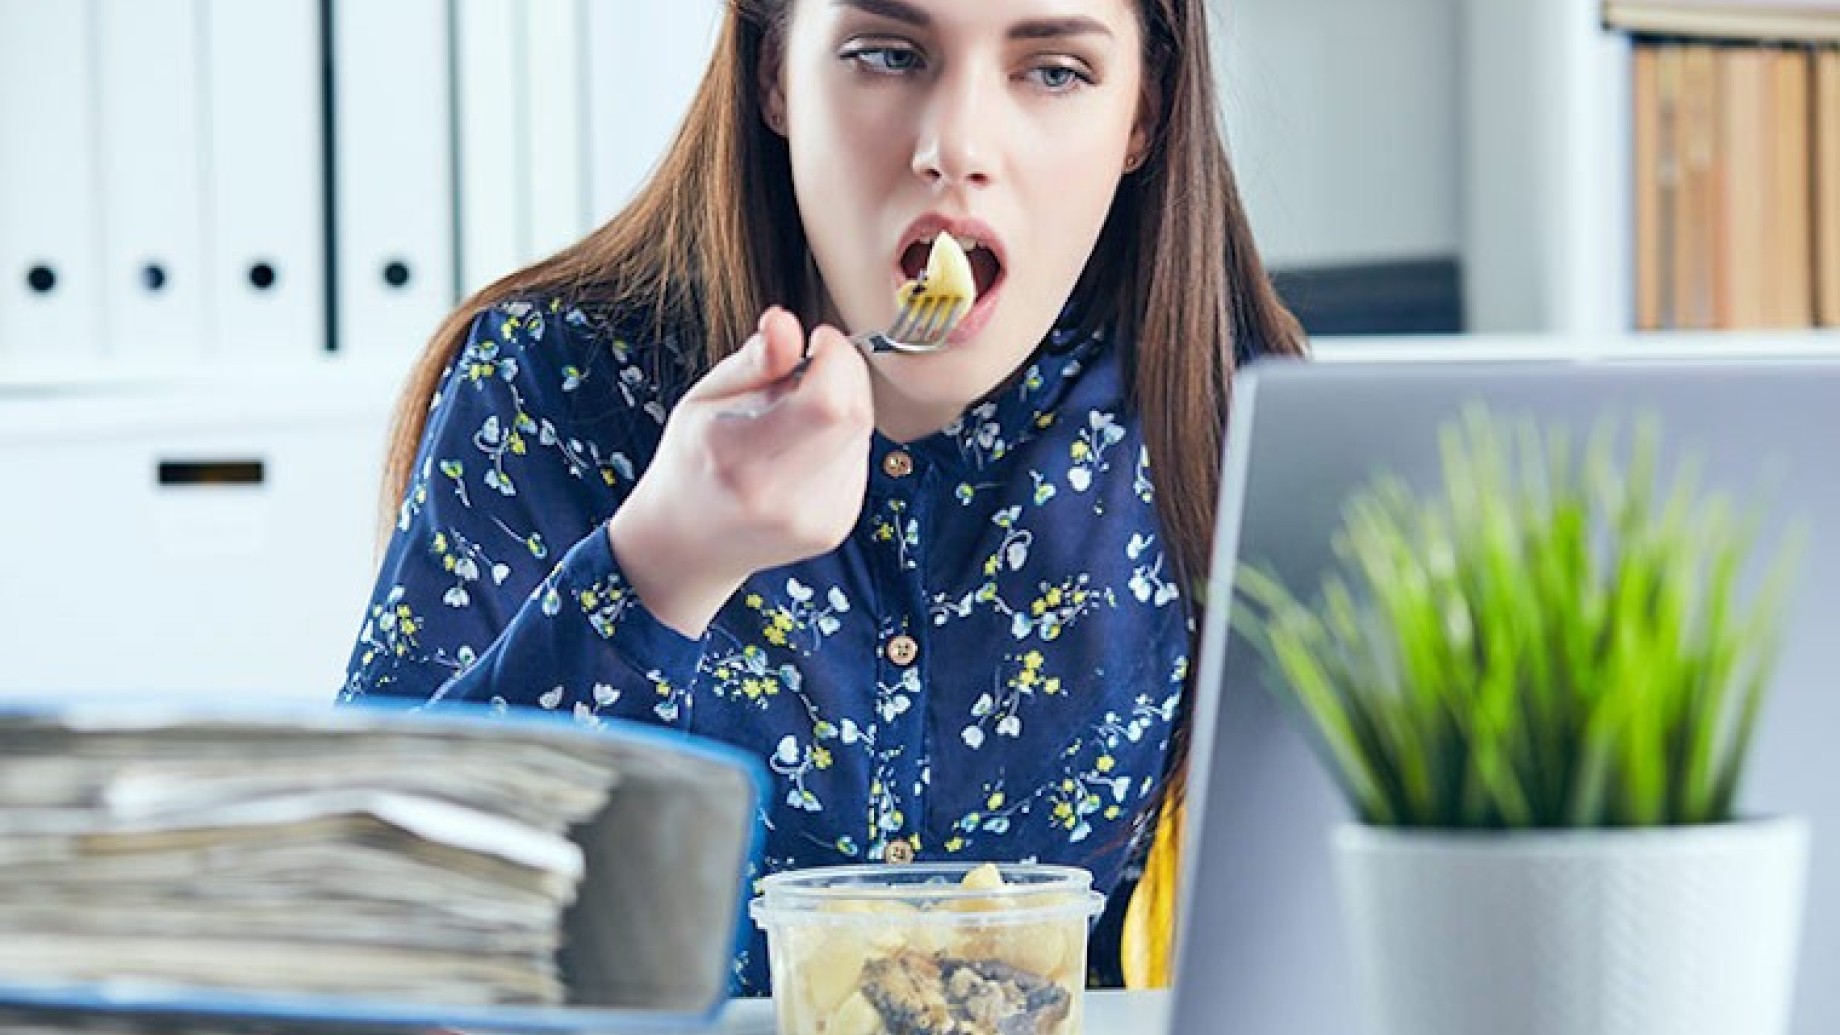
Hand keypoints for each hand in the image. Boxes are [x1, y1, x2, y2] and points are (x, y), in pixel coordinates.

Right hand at [607, 307, 873, 636]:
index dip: (836, 357)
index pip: (827, 403)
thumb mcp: (704, 401)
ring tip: (795, 413)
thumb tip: (787, 321)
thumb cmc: (692, 461)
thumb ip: (752, 362)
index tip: (816, 339)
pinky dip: (840, 437)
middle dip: (844, 373)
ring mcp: (817, 520)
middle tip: (809, 366)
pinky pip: (857, 459)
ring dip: (842, 405)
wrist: (689, 545)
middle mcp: (785, 500)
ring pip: (862, 434)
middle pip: (854, 415)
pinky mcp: (836, 527)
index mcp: (742, 463)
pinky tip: (803, 445)